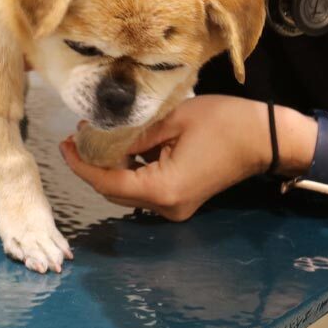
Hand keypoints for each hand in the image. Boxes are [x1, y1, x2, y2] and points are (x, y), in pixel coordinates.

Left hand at [59, 94, 271, 220]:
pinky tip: (122, 144)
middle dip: (92, 164)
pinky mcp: (181, 198)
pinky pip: (145, 187)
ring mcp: (175, 207)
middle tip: (76, 135)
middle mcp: (166, 207)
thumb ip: (135, 133)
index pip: (108, 181)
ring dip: (110, 166)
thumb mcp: (173, 120)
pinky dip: (129, 168)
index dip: (81, 164)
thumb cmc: (222, 123)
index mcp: (163, 189)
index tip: (63, 144)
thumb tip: (101, 135)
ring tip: (93, 135)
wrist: (263, 138)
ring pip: (128, 190)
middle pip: (114, 190)